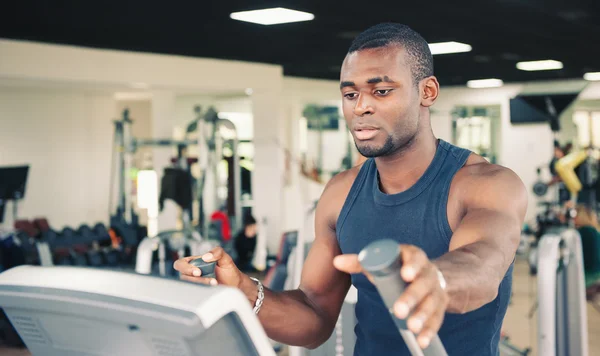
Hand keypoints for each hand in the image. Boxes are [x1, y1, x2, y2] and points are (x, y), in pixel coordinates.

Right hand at [173, 247, 243, 287]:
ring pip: (189, 286)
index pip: (180, 263)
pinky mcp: (199, 292)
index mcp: (195, 262)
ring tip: (215, 283)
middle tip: (205, 278)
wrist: (236, 284)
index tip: (198, 271)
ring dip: (201, 284)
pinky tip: (213, 288)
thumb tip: (206, 257)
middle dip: (193, 278)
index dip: (185, 267)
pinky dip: (203, 291)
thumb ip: (218, 252)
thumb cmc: (229, 270)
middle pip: (182, 276)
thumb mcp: (225, 258)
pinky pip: (194, 294)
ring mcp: (196, 283)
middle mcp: (193, 273)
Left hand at [333, 245, 448, 348]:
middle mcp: (427, 273)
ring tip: (411, 327)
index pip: (415, 258)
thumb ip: (360, 262)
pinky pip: (437, 319)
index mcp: (414, 257)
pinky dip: (429, 331)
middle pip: (422, 284)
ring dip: (422, 316)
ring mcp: (435, 291)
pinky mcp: (439, 307)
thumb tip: (337, 262)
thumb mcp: (383, 262)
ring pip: (431, 303)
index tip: (405, 275)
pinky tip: (421, 340)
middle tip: (398, 310)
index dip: (411, 266)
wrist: (430, 274)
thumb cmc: (399, 267)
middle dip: (411, 297)